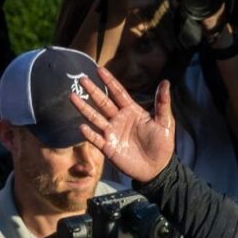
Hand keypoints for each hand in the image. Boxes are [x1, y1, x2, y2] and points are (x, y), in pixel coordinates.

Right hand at [74, 66, 176, 182]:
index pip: (118, 93)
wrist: (157, 169)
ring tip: (72, 96)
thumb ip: (162, 103)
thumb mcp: (165, 122)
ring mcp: (112, 133)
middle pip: (103, 102)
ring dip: (84, 108)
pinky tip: (81, 127)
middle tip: (81, 78)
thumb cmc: (162, 145)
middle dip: (92, 91)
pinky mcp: (108, 148)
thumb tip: (166, 82)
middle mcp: (119, 119)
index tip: (99, 69)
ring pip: (95, 118)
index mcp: (132, 111)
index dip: (109, 81)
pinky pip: (96, 139)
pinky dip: (89, 134)